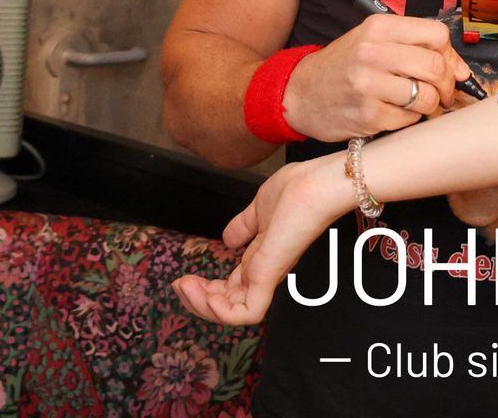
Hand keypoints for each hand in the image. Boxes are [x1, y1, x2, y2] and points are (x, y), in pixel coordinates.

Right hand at [174, 155, 348, 324]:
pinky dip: (221, 311)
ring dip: (202, 305)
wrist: (318, 183)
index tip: (185, 278)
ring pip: (233, 313)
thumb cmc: (299, 189)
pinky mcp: (271, 275)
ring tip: (185, 287)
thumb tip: (227, 240)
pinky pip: (246, 313)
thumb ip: (243, 227)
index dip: (206, 289)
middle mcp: (266, 272)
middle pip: (228, 303)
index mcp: (263, 258)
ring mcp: (269, 275)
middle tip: (178, 286)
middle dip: (198, 301)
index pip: (232, 288)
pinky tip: (203, 292)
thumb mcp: (260, 209)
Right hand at [287, 14, 468, 141]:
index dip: (449, 55)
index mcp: (378, 27)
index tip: (448, 68)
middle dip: (447, 85)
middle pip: (435, 66)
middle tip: (442, 94)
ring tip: (418, 105)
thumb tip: (462, 71)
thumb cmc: (344, 66)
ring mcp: (369, 85)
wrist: (301, 94)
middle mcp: (373, 52)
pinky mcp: (368, 115)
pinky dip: (410, 120)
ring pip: (427, 97)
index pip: (436, 35)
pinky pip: (409, 119)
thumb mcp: (373, 42)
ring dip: (430, 106)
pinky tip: (396, 113)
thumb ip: (415, 48)